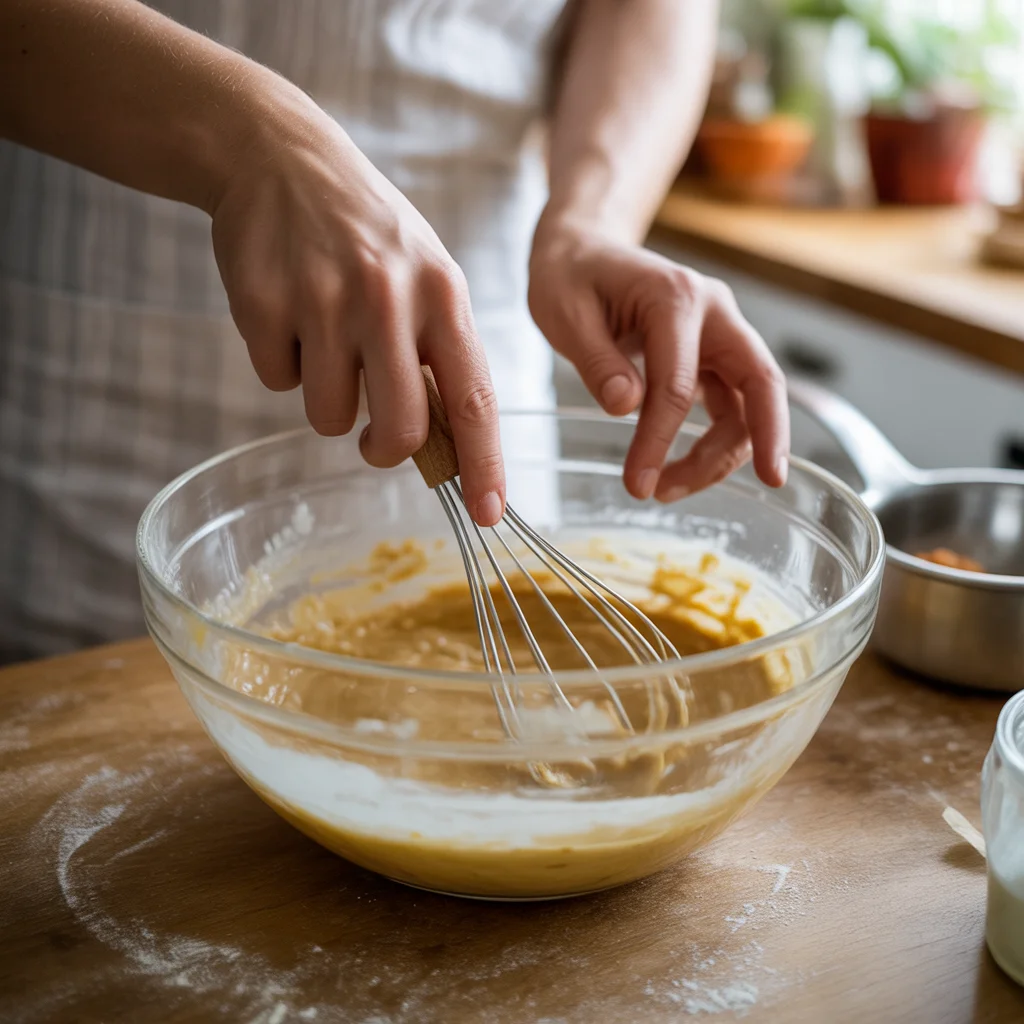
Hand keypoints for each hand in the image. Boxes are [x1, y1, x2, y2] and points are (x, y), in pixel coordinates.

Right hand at [209, 85, 504, 525]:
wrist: (280, 157)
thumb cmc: (368, 234)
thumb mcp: (427, 275)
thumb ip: (440, 354)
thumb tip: (447, 447)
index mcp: (442, 296)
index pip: (473, 399)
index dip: (484, 464)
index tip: (490, 512)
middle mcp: (388, 299)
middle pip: (399, 429)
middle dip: (385, 450)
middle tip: (374, 439)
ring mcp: (322, 300)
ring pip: (329, 416)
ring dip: (327, 398)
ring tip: (325, 338)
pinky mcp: (263, 303)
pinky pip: (276, 382)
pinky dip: (282, 364)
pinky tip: (288, 313)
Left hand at [528, 220, 789, 501]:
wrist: (580, 250)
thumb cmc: (570, 277)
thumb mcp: (565, 314)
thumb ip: (597, 361)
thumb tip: (626, 407)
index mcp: (676, 296)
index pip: (679, 382)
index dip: (659, 440)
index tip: (637, 484)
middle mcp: (712, 312)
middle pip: (759, 381)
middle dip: (765, 436)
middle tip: (766, 485)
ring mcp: (717, 334)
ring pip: (748, 402)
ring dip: (722, 453)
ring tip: (665, 490)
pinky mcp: (711, 356)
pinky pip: (729, 405)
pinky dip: (713, 443)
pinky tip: (677, 472)